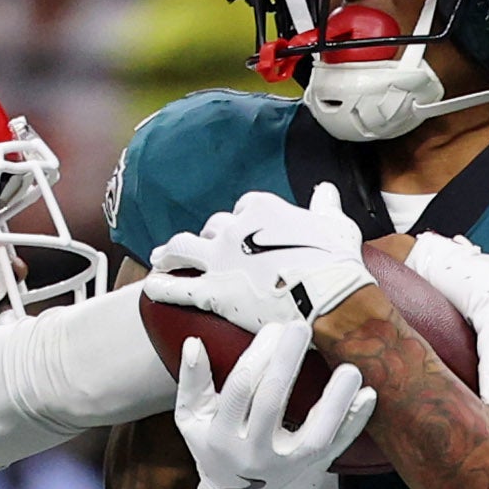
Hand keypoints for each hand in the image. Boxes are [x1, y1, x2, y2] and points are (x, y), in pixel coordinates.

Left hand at [144, 186, 378, 333]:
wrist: (331, 298)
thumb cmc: (338, 262)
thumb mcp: (336, 223)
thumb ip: (325, 205)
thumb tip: (324, 190)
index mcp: (262, 208)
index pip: (241, 209)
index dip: (240, 222)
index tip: (243, 234)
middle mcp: (235, 228)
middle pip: (213, 228)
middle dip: (207, 238)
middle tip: (201, 250)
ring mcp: (220, 260)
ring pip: (184, 248)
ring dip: (171, 253)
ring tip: (161, 258)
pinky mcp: (213, 292)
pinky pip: (178, 288)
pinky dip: (161, 287)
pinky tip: (149, 287)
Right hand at [172, 322, 374, 488]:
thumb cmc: (217, 451)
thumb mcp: (194, 422)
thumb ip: (192, 383)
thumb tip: (193, 343)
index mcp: (222, 436)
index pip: (240, 389)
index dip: (257, 356)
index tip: (274, 328)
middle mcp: (254, 452)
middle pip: (272, 403)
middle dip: (286, 363)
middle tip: (301, 327)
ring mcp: (287, 464)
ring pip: (315, 433)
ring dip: (334, 400)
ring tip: (348, 368)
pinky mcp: (314, 468)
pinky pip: (338, 445)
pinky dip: (356, 421)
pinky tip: (369, 394)